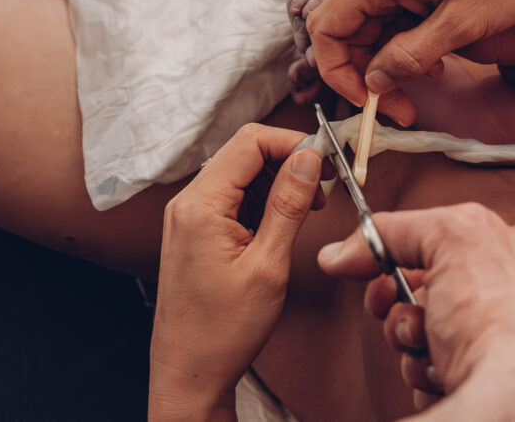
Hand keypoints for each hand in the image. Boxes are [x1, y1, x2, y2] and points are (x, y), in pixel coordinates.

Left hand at [149, 124, 328, 419]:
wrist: (189, 373)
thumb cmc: (222, 330)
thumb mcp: (268, 264)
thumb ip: (288, 205)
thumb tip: (309, 158)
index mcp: (200, 205)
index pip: (250, 142)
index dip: (292, 143)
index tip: (326, 159)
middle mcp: (187, 203)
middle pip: (244, 152)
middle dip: (288, 159)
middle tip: (325, 182)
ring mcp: (188, 216)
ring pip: (240, 173)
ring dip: (278, 180)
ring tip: (309, 207)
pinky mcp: (195, 231)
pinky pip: (232, 196)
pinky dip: (262, 200)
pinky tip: (284, 221)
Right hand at [306, 0, 514, 123]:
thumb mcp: (463, 24)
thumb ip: (410, 56)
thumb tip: (374, 82)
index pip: (328, 27)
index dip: (339, 71)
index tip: (368, 102)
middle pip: (350, 27)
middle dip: (370, 71)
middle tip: (403, 106)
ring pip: (376, 20)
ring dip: (393, 56)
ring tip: (433, 76)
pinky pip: (399, 7)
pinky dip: (410, 36)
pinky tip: (440, 53)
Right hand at [318, 203, 514, 420]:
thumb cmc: (502, 310)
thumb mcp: (448, 235)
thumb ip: (393, 230)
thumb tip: (338, 254)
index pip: (454, 243)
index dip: (409, 256)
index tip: (378, 270)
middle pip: (437, 295)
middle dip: (407, 309)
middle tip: (402, 314)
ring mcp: (512, 350)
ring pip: (434, 339)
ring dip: (415, 346)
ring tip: (429, 353)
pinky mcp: (494, 389)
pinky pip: (442, 377)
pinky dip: (431, 380)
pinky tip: (443, 380)